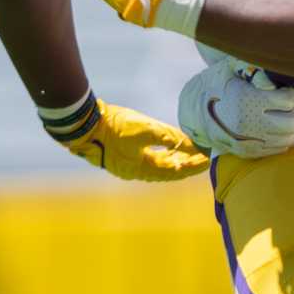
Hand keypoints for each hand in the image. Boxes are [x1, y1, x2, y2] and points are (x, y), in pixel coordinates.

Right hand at [62, 98, 209, 181]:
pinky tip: (169, 147)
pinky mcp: (122, 153)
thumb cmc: (115, 127)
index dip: (192, 165)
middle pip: (168, 170)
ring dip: (175, 158)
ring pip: (158, 164)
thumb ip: (170, 137)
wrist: (85, 123)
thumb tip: (193, 145)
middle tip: (203, 156)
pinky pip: (148, 157)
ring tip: (191, 153)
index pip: (175, 171)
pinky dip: (162, 153)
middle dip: (186, 163)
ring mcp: (128, 163)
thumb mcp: (146, 129)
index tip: (208, 160)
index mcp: (142, 170)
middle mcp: (135, 171)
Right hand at [178, 63, 293, 158]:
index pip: (288, 99)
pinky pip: (277, 149)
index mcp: (245, 99)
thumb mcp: (232, 66)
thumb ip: (255, 62)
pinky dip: (287, 138)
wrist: (195, 111)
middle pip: (292, 121)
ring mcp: (247, 140)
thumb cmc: (218, 82)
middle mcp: (246, 123)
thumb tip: (280, 58)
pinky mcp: (247, 152)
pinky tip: (288, 126)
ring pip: (287, 138)